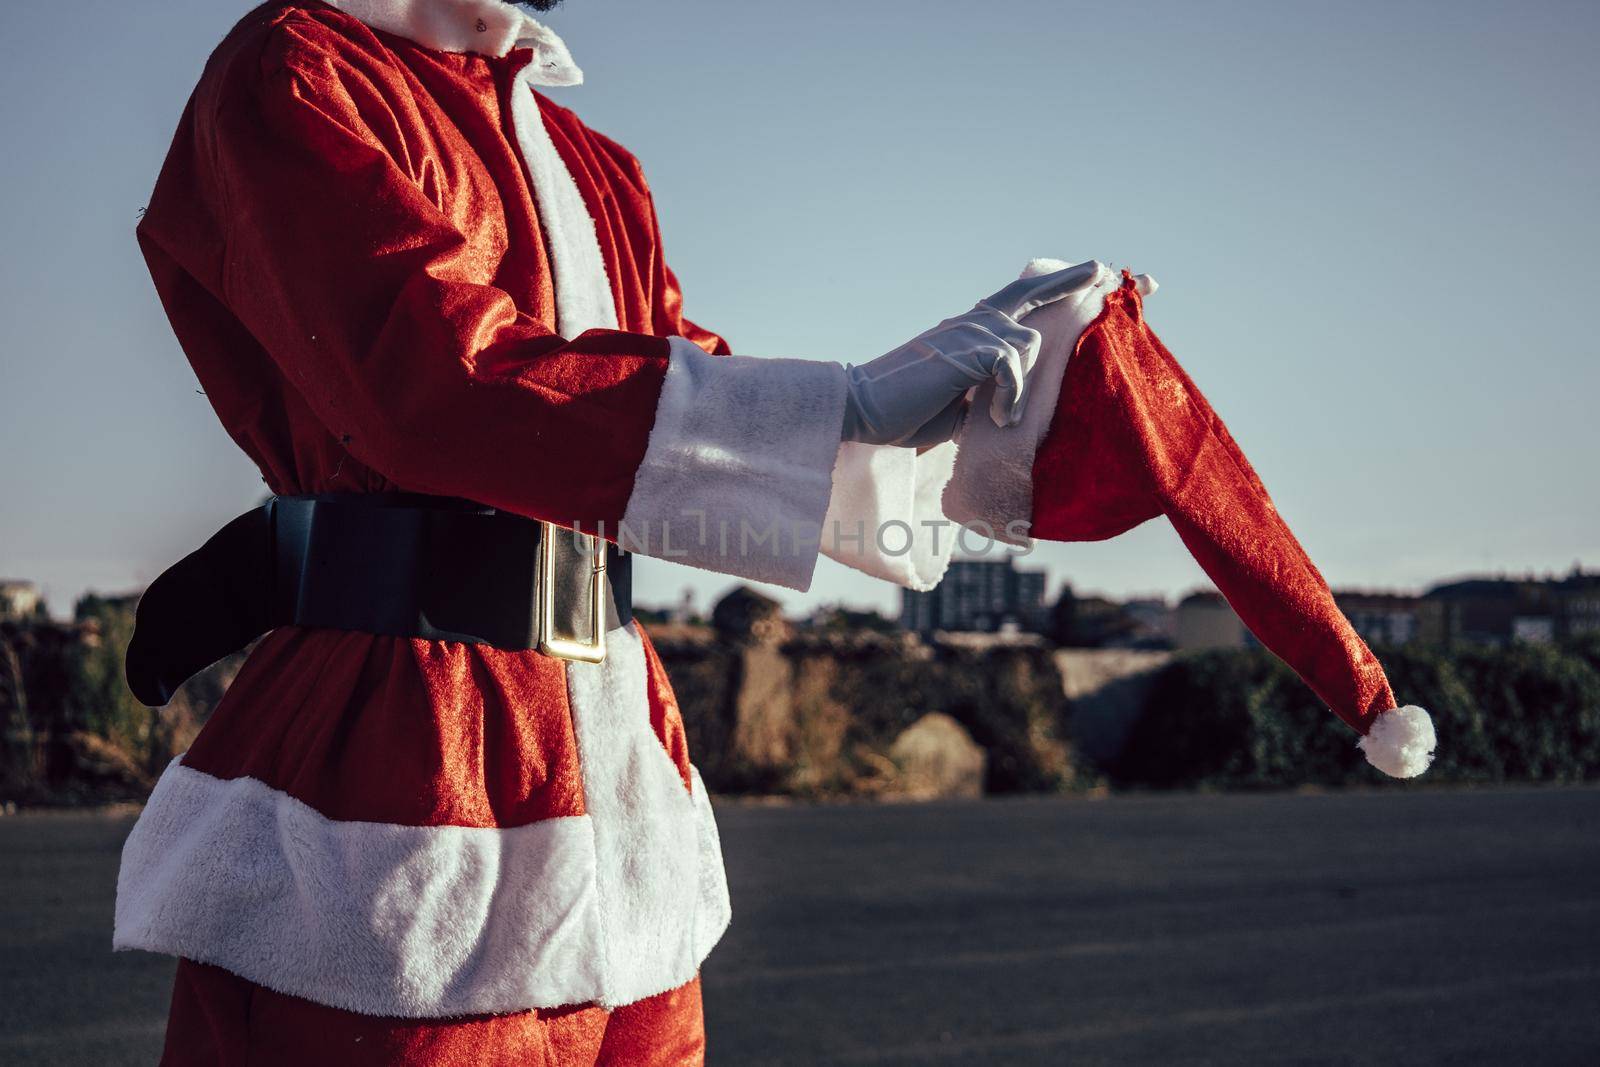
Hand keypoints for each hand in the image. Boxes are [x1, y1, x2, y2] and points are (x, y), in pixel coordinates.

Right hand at [839, 261, 1101, 445]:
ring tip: (999, 417)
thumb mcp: (962, 401)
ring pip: (1027, 341)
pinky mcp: (967, 351)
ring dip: (1021, 385)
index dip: (1056, 284)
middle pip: (1032, 294)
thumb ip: (991, 390)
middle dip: (1071, 282)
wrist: (864, 408)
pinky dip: (1008, 397)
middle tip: (1104, 268)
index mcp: (971, 330)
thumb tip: (1018, 406)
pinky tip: (994, 417)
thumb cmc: (908, 410)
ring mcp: (969, 332)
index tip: (1092, 270)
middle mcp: (972, 321)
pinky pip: (1010, 367)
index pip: (1019, 298)